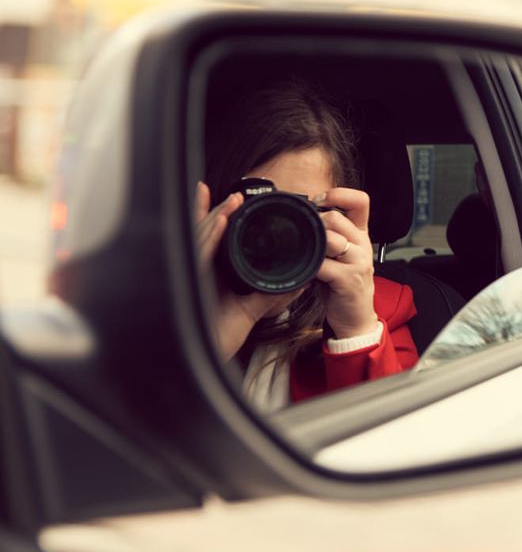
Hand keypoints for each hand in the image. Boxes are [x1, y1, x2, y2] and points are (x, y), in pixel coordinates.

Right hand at [195, 182, 304, 360]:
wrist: (207, 357)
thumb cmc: (222, 333)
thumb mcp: (253, 308)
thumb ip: (273, 292)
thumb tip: (302, 279)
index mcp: (207, 272)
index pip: (210, 238)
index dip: (217, 217)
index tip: (234, 200)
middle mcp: (193, 270)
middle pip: (203, 232)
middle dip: (218, 210)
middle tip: (237, 194)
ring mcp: (188, 274)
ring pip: (201, 237)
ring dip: (217, 215)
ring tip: (234, 200)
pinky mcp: (189, 282)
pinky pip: (200, 254)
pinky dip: (210, 235)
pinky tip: (221, 221)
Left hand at [314, 187, 377, 339]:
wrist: (356, 317)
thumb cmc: (342, 284)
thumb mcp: (340, 255)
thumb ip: (328, 236)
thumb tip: (303, 218)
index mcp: (362, 234)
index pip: (361, 201)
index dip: (339, 194)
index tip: (320, 202)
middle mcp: (363, 245)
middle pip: (337, 218)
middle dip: (316, 225)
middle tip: (308, 238)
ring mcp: (358, 262)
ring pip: (331, 239)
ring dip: (313, 246)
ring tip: (309, 257)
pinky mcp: (348, 280)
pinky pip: (324, 265)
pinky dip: (310, 268)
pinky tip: (308, 273)